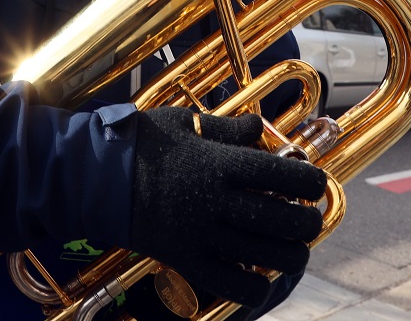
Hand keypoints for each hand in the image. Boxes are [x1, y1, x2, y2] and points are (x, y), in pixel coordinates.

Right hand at [130, 106, 326, 306]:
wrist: (96, 178)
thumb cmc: (140, 143)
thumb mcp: (184, 122)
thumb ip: (227, 128)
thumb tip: (258, 128)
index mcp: (219, 163)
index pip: (284, 175)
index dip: (310, 182)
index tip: (314, 184)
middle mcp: (216, 201)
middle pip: (284, 219)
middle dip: (307, 223)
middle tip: (308, 220)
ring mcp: (202, 234)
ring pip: (267, 256)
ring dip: (291, 256)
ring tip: (294, 250)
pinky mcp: (185, 260)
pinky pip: (232, 285)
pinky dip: (255, 289)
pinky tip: (261, 279)